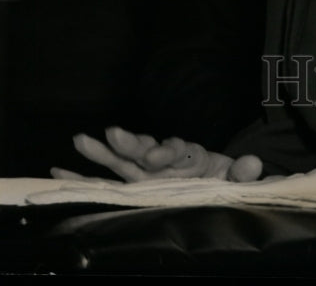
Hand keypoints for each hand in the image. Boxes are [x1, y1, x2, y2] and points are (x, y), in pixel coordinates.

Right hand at [50, 126, 262, 182]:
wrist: (217, 180)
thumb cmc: (224, 178)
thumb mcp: (235, 176)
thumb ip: (243, 172)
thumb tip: (255, 164)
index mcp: (190, 156)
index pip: (176, 150)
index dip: (166, 150)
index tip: (158, 155)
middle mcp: (164, 160)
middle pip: (145, 149)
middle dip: (130, 142)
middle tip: (113, 132)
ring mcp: (146, 172)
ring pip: (122, 160)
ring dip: (102, 151)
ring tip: (80, 139)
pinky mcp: (135, 183)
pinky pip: (108, 179)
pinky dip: (85, 175)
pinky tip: (61, 169)